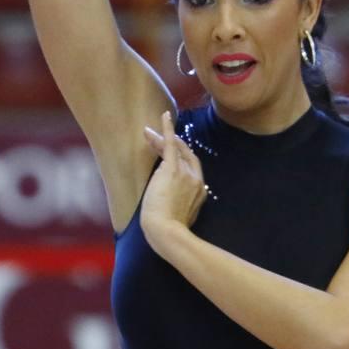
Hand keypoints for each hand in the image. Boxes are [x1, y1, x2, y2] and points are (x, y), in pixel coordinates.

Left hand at [140, 111, 209, 252]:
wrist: (166, 232)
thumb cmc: (168, 231)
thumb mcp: (180, 217)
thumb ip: (181, 206)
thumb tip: (172, 201)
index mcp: (200, 192)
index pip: (192, 169)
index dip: (182, 160)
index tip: (170, 156)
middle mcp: (196, 179)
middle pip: (186, 155)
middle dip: (173, 145)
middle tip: (157, 140)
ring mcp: (186, 173)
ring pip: (176, 149)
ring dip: (162, 139)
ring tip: (148, 134)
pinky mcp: (172, 170)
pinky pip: (170, 144)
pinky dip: (167, 128)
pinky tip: (164, 115)